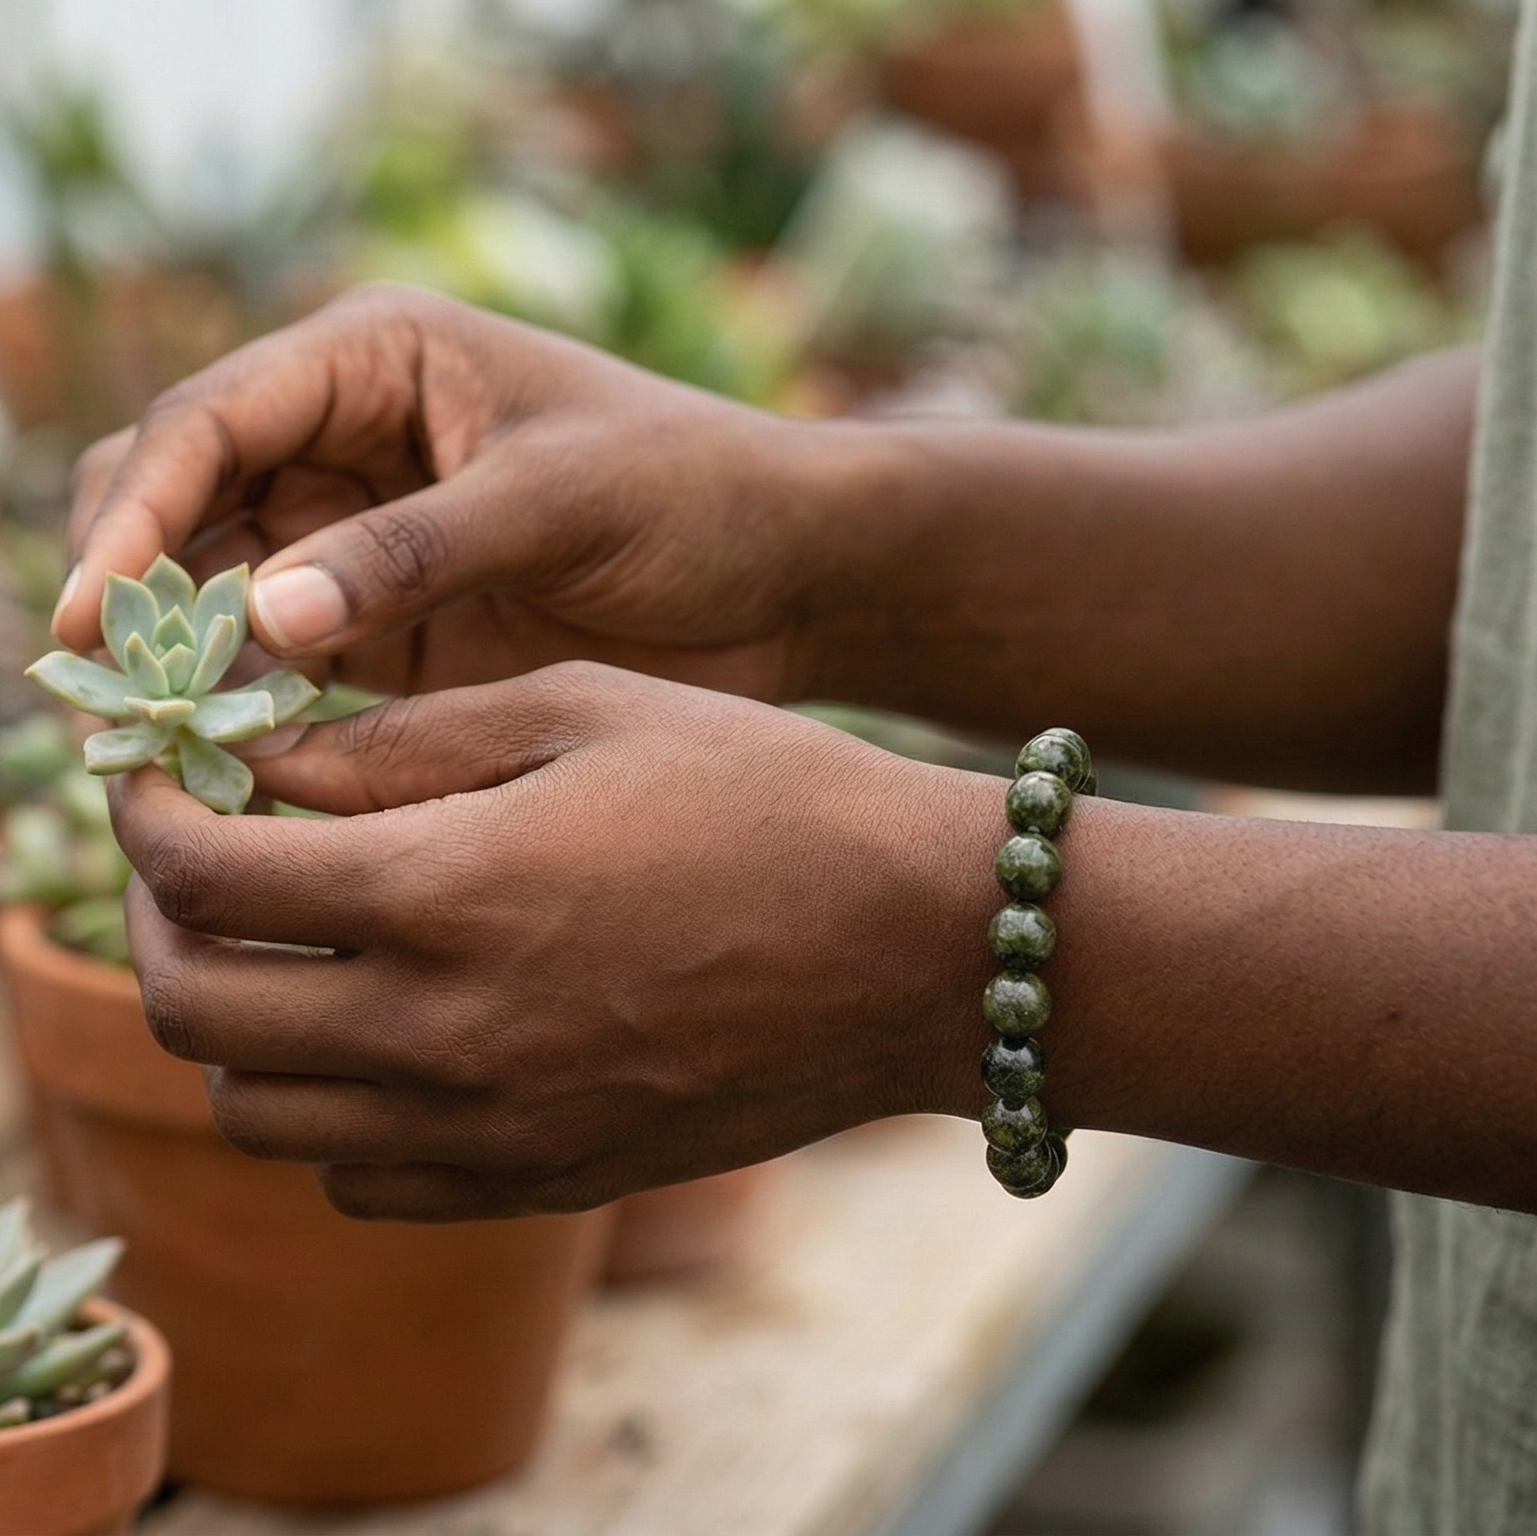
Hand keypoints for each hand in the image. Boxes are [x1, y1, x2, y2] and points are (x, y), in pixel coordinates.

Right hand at [59, 284, 838, 702]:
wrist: (782, 576)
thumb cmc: (690, 495)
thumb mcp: (558, 501)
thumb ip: (411, 553)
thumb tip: (256, 620)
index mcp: (376, 360)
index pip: (210, 421)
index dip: (137, 512)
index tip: (92, 614)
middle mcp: (346, 440)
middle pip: (182, 498)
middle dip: (131, 582)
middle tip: (104, 691)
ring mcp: (360, 537)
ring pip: (214, 586)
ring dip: (175, 652)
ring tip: (143, 737)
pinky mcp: (390, 624)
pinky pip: (281, 658)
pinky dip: (243, 699)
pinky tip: (224, 753)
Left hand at [108, 663, 1000, 1220]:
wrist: (917, 946)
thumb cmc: (770, 797)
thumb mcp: (585, 710)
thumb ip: (401, 739)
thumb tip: (264, 761)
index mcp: (448, 890)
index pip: (203, 876)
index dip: (145, 817)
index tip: (154, 778)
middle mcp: (444, 1032)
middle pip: (197, 1009)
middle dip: (159, 921)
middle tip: (198, 859)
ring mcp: (491, 1128)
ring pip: (263, 1111)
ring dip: (239, 1020)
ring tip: (291, 943)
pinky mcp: (541, 1180)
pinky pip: (362, 1179)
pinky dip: (329, 1110)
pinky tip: (386, 1031)